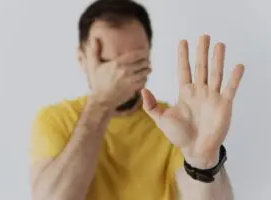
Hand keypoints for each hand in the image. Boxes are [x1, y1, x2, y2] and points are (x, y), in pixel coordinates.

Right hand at [86, 38, 150, 108]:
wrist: (101, 100)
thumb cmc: (98, 82)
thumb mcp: (93, 66)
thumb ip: (94, 51)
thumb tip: (94, 38)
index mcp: (117, 63)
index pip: (135, 54)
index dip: (143, 52)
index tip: (146, 51)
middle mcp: (124, 70)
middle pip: (143, 62)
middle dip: (146, 60)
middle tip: (146, 60)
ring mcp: (130, 80)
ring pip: (145, 71)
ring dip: (147, 69)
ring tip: (147, 68)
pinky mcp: (133, 88)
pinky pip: (144, 80)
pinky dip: (145, 78)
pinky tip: (143, 77)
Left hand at [142, 35, 244, 167]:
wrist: (194, 150)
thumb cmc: (178, 135)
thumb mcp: (161, 119)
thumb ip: (151, 106)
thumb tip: (143, 90)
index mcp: (185, 93)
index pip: (184, 70)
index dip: (183, 56)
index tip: (183, 42)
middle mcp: (199, 92)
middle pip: (201, 67)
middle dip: (202, 52)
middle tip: (203, 36)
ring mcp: (212, 97)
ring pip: (216, 74)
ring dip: (218, 59)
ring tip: (219, 45)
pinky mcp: (223, 105)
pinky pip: (230, 89)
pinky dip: (234, 78)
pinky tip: (238, 66)